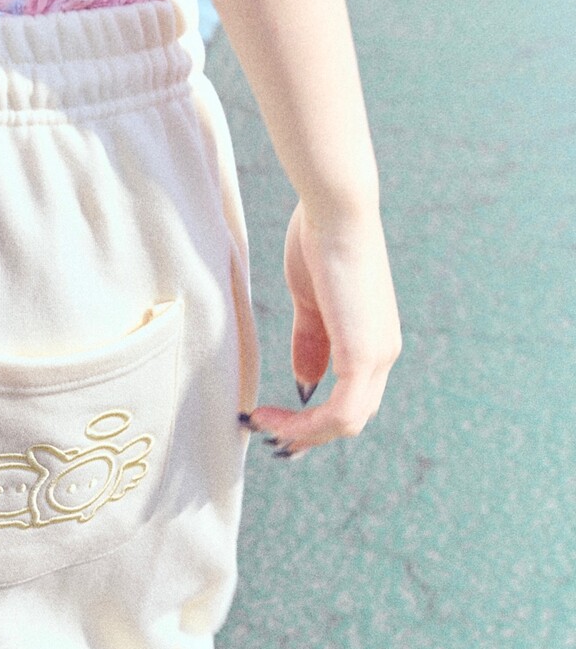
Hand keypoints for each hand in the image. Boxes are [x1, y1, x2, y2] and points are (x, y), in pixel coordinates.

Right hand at [239, 200, 401, 457]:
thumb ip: (310, 345)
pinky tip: (272, 415)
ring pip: (346, 423)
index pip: (352, 399)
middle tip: (268, 438)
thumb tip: (305, 386)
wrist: (335, 210)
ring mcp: (378, 355)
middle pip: (351, 419)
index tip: (275, 422)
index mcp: (373, 339)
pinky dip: (305, 424)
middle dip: (307, 436)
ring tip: (263, 424)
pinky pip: (341, 412)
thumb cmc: (320, 241)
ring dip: (301, 433)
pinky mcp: (364, 354)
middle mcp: (384, 352)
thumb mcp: (310, 304)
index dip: (315, 420)